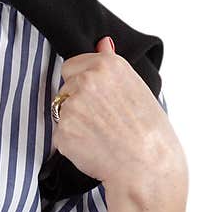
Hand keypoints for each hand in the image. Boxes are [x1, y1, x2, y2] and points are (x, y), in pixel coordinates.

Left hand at [51, 36, 187, 195]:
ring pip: (61, 111)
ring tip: (102, 135)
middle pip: (65, 87)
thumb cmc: (150, 132)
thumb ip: (111, 63)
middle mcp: (87, 80)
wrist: (149, 170)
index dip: (84, 84)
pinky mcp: (63, 131)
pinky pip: (60, 134)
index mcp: (107, 65)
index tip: (101, 100)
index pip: (72, 66)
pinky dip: (72, 143)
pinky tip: (95, 148)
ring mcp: (73, 106)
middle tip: (104, 121)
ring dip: (74, 122)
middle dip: (77, 102)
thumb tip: (102, 41)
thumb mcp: (137, 88)